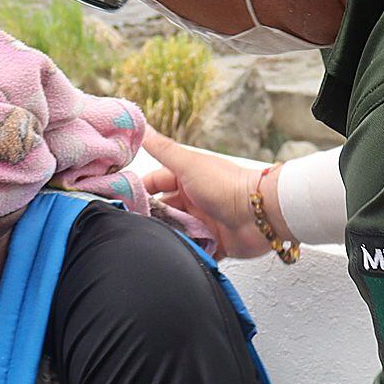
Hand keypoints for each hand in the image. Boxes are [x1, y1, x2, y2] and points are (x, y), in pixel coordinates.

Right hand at [140, 133, 273, 259]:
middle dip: (152, 219)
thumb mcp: (189, 164)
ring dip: (167, 236)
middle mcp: (194, 199)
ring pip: (175, 231)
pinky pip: (194, 250)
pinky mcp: (215, 243)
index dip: (139, 191)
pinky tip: (176, 255)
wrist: (261, 214)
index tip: (122, 202)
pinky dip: (186, 253)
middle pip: (163, 211)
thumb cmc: (228, 185)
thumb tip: (143, 128)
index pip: (155, 184)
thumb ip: (163, 149)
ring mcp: (204, 221)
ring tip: (155, 242)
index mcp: (187, 178)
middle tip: (137, 227)